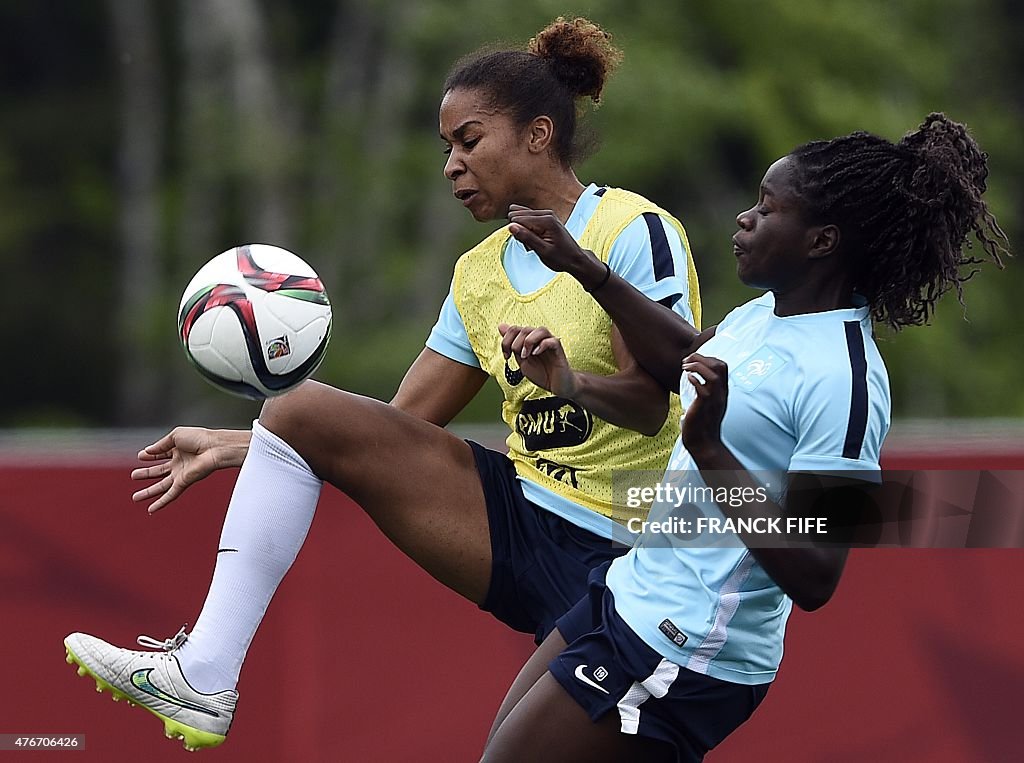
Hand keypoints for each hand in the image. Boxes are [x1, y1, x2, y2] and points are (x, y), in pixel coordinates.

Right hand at [130, 427, 249, 512]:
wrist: (214, 448)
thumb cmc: (200, 438)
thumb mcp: (175, 436)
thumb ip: (160, 445)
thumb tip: (146, 451)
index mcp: (178, 449)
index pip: (161, 453)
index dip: (150, 455)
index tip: (141, 456)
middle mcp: (179, 463)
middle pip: (159, 471)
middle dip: (146, 474)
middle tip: (133, 476)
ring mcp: (181, 474)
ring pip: (161, 486)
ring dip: (148, 492)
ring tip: (135, 497)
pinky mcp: (184, 482)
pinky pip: (170, 495)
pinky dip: (161, 503)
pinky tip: (151, 509)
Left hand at [498, 324, 577, 397]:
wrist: (556, 386)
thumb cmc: (542, 374)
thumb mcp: (521, 360)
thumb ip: (512, 345)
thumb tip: (501, 327)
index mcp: (530, 341)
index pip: (515, 329)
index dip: (506, 341)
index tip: (506, 355)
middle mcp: (540, 339)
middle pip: (525, 328)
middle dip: (516, 343)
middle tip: (519, 356)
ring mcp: (550, 343)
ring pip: (540, 330)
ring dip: (529, 341)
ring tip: (527, 355)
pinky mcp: (559, 350)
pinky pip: (552, 340)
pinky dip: (542, 345)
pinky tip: (536, 354)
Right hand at [506, 205, 606, 287]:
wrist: (575, 259)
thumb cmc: (562, 258)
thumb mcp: (542, 251)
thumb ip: (526, 237)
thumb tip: (511, 226)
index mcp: (547, 220)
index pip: (518, 218)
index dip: (517, 233)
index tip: (526, 244)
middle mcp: (547, 214)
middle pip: (518, 215)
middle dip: (520, 230)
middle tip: (530, 244)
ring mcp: (547, 215)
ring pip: (522, 217)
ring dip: (524, 231)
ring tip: (534, 243)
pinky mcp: (546, 219)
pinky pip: (528, 221)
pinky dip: (528, 231)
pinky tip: (535, 240)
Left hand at [680, 353, 727, 460]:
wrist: (704, 444)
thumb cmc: (701, 426)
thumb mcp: (705, 406)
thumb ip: (702, 397)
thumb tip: (689, 394)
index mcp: (721, 392)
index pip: (722, 366)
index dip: (708, 358)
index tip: (694, 360)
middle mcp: (721, 394)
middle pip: (720, 365)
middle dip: (702, 358)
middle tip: (686, 361)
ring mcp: (714, 400)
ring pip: (713, 375)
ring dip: (697, 366)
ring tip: (684, 367)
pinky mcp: (704, 406)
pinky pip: (703, 389)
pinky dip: (694, 379)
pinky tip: (687, 378)